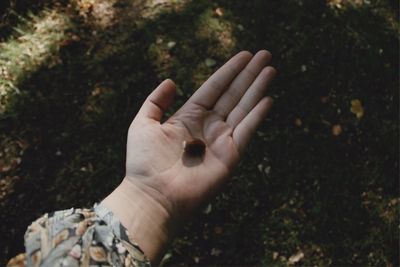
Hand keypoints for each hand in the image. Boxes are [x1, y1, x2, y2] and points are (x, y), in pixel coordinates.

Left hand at [102, 50, 275, 263]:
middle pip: (233, 94)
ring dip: (257, 88)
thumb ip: (156, 101)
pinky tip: (268, 98)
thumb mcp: (142, 123)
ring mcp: (221, 140)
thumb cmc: (144, 162)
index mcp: (189, 116)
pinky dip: (258, 115)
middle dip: (249, 74)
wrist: (153, 195)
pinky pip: (247, 130)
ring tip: (271, 69)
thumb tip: (172, 81)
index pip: (214, 88)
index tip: (244, 55)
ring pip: (244, 108)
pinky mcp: (231, 155)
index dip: (229, 71)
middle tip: (265, 54)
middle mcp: (208, 126)